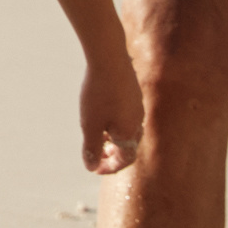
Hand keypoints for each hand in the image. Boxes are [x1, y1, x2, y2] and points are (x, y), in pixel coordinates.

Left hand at [74, 48, 140, 175]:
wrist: (109, 59)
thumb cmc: (98, 94)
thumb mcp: (90, 125)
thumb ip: (92, 149)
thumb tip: (92, 167)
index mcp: (129, 133)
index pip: (124, 160)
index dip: (109, 168)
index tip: (94, 168)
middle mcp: (137, 122)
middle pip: (128, 146)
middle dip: (112, 154)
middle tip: (95, 154)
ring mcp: (137, 106)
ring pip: (127, 130)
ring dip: (113, 138)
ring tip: (97, 135)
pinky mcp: (133, 93)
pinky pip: (126, 115)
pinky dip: (115, 123)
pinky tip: (102, 113)